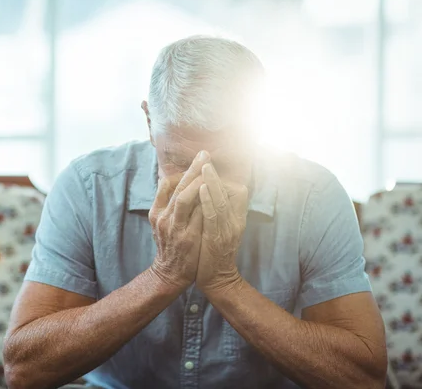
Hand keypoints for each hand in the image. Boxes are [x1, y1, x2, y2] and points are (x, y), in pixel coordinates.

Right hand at [149, 151, 208, 290]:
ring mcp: (173, 228)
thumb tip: (179, 186)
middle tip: (205, 155)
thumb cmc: (170, 247)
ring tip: (209, 169)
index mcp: (156, 212)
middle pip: (176, 186)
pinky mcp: (186, 238)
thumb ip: (169, 207)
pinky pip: (195, 216)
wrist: (169, 275)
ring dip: (197, 181)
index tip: (196, 161)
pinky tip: (212, 191)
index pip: (166, 184)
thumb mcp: (162, 225)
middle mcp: (162, 217)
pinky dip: (203, 202)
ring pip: (183, 197)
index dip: (181, 170)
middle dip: (192, 169)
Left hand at [196, 162, 248, 293]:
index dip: (224, 178)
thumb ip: (220, 212)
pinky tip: (200, 189)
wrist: (217, 280)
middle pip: (230, 192)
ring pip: (221, 200)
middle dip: (216, 174)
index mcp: (237, 219)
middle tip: (205, 157)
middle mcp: (234, 222)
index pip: (238, 191)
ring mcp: (227, 230)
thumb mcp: (222, 229)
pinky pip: (212, 216)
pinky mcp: (216, 238)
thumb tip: (211, 192)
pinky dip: (207, 201)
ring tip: (204, 167)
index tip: (207, 169)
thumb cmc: (215, 253)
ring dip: (212, 182)